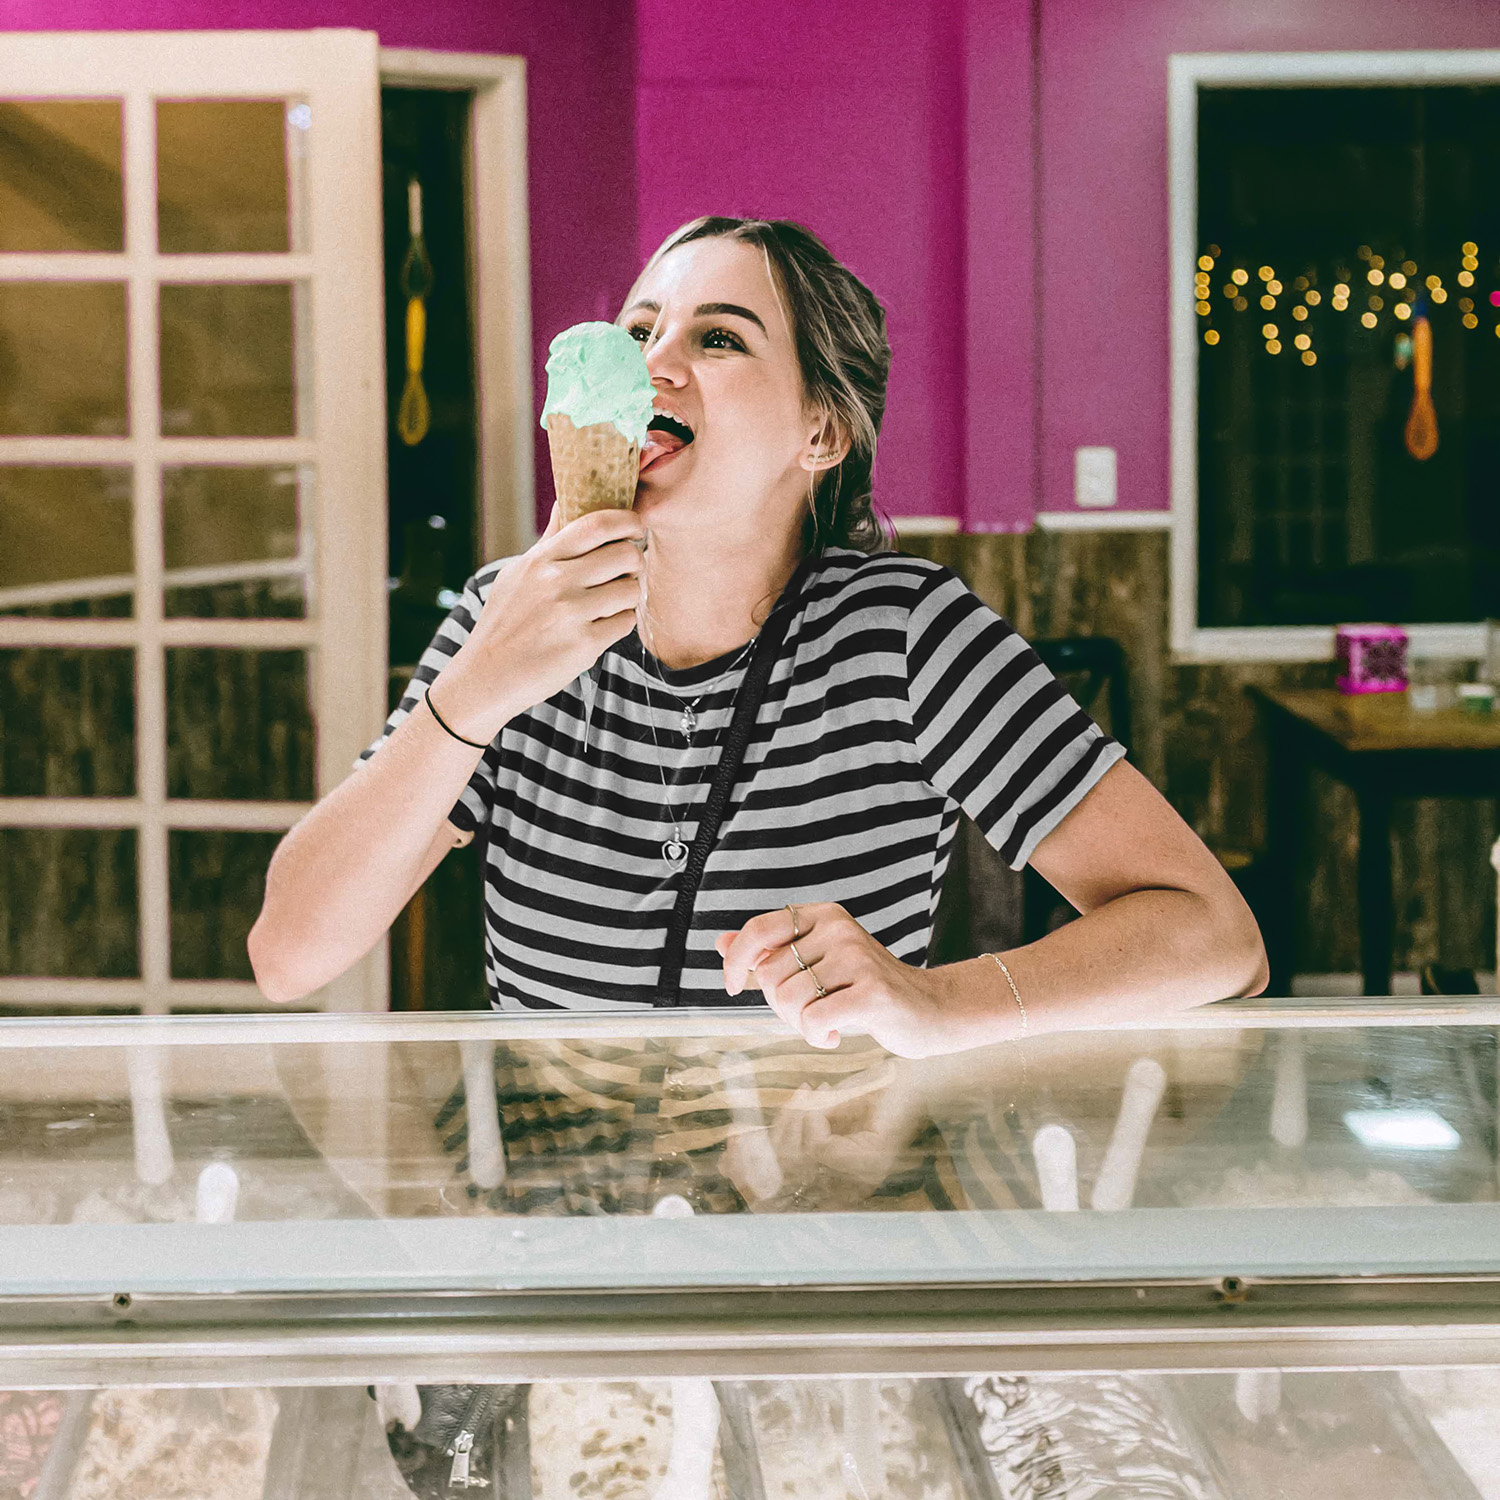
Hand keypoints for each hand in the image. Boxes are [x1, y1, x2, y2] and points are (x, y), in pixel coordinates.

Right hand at [432, 501, 646, 741]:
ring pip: (631, 590)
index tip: (635, 527)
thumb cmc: (505, 623)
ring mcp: (571, 613)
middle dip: (635, 562)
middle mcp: (557, 582)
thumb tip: (564, 501)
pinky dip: (620, 623)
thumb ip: (548, 541)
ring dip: (629, 597)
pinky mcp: (584, 644)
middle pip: (625, 555)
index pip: (596, 524)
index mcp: (541, 560)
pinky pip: (625, 622)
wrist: (487, 676)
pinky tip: (602, 627)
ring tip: (612, 604)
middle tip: (628, 572)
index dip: (627, 520)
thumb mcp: (518, 575)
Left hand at [715, 902, 960, 1058]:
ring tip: (826, 1024)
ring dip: (800, 1025)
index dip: (737, 960)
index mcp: (823, 917)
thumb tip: (720, 943)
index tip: (735, 987)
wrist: (927, 1009)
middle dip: (780, 1006)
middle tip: (809, 1014)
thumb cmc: (864, 990)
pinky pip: (813, 1020)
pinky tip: (836, 1035)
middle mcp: (839, 929)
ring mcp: (857, 957)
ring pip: (789, 1000)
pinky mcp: (872, 990)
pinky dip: (817, 1037)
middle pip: (772, 974)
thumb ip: (770, 953)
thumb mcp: (816, 964)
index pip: (759, 929)